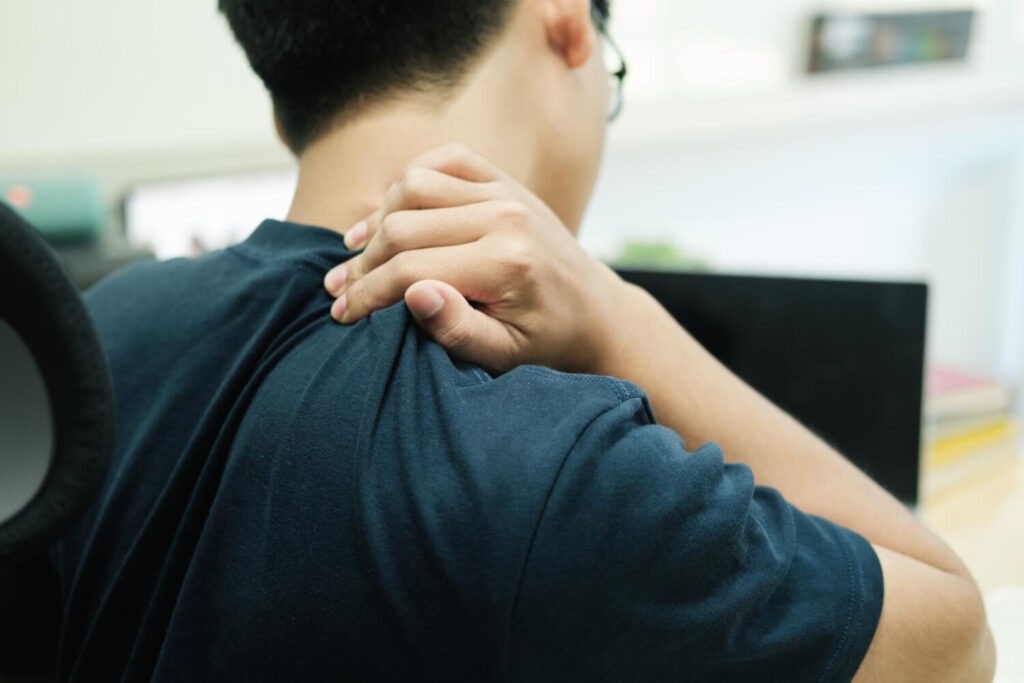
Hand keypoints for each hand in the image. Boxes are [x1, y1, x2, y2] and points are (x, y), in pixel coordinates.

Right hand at [323, 144, 627, 374]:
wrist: (595, 313)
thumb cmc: (548, 343)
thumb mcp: (505, 356)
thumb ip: (458, 330)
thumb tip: (413, 293)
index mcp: (507, 262)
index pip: (410, 268)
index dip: (368, 293)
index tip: (343, 315)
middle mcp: (505, 216)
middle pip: (403, 225)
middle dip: (364, 263)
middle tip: (341, 293)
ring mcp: (506, 192)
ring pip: (413, 185)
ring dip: (379, 219)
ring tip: (359, 255)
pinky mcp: (505, 181)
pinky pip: (445, 160)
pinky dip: (411, 180)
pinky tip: (392, 213)